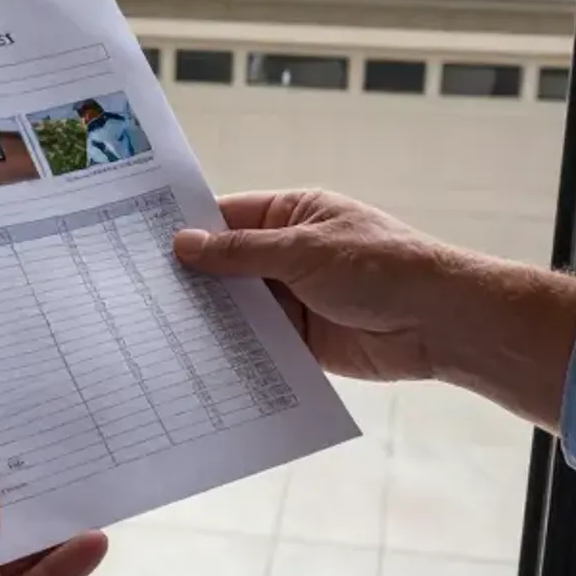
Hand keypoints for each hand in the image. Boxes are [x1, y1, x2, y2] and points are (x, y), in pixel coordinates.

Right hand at [173, 190, 575, 428]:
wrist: (440, 323)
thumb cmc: (383, 267)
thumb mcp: (304, 250)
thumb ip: (241, 252)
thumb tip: (184, 244)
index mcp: (292, 215)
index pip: (227, 216)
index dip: (187, 228)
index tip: (139, 241)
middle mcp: (288, 254)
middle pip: (226, 265)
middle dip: (191, 278)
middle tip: (134, 292)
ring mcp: (294, 299)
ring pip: (239, 307)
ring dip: (210, 318)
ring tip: (154, 329)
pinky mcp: (302, 341)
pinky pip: (258, 344)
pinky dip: (234, 350)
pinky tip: (196, 359)